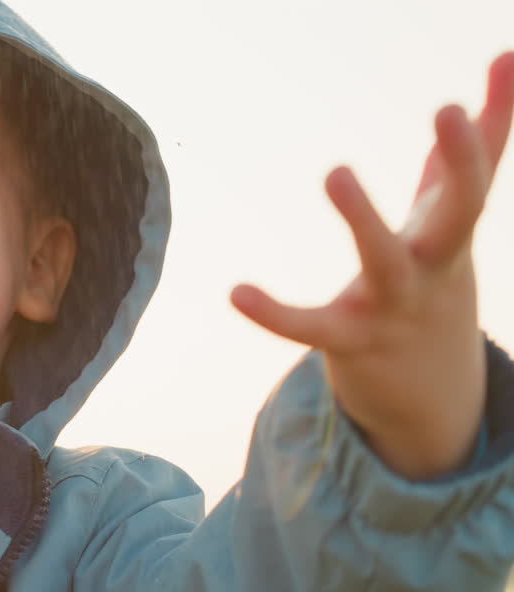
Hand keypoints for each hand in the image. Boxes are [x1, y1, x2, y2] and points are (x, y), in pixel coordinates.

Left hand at [231, 52, 513, 479]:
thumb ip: (468, 153)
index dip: (486, 128)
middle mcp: (433, 268)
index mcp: (453, 235)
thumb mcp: (449, 218)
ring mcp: (394, 306)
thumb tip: (498, 68)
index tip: (497, 66)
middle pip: (460, 215)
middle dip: (462, 162)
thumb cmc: (433, 278)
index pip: (480, 176)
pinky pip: (309, 327)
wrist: (430, 393)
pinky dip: (274, 313)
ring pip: (385, 262)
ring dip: (366, 219)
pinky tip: (236, 292)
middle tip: (448, 108)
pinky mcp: (349, 341)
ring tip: (338, 171)